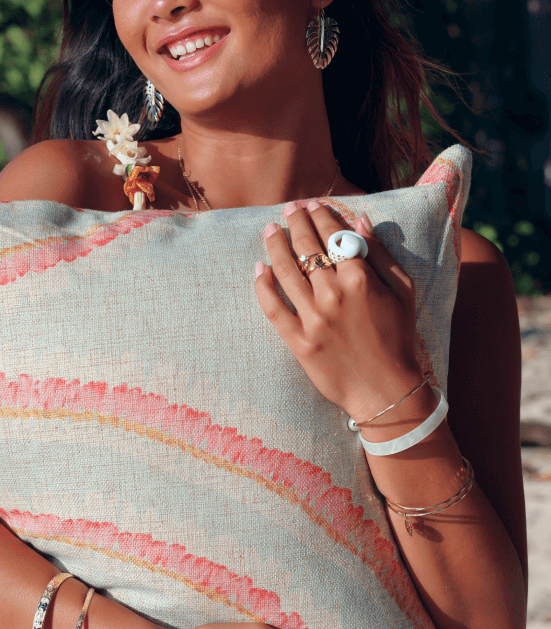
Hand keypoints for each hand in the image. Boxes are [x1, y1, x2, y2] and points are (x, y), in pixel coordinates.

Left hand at [254, 201, 422, 422]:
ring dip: (275, 246)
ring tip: (269, 231)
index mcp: (360, 279)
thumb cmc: (398, 339)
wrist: (385, 390)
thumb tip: (360, 222)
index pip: (333, 237)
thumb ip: (381, 254)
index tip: (312, 205)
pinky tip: (259, 270)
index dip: (321, 216)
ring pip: (285, 272)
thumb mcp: (403, 292)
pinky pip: (272, 309)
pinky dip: (263, 286)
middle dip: (295, 223)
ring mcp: (312, 319)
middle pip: (306, 248)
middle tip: (288, 209)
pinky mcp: (298, 342)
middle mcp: (333, 295)